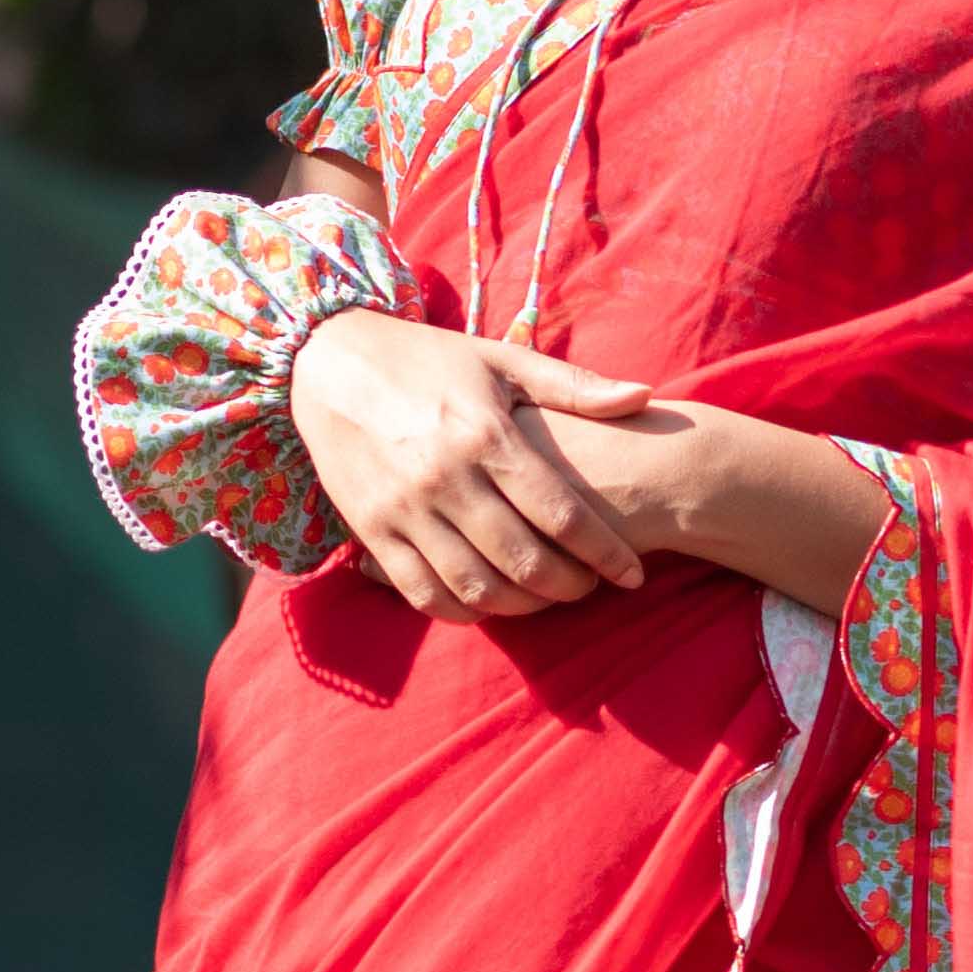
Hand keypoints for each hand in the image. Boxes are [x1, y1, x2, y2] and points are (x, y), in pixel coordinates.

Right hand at [289, 313, 656, 618]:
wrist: (328, 363)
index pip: (560, 512)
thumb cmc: (428, 360)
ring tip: (547, 598)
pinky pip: (423, 593)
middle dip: (569, 586)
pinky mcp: (371, 530)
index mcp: (485, 434)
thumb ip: (573, 386)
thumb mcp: (500, 361)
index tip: (631, 574)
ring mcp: (404, 509)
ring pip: (475, 586)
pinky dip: (463, 611)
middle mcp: (445, 477)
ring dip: (522, 606)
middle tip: (591, 588)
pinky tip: (491, 603)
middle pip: (523, 560)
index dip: (604, 552)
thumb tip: (644, 395)